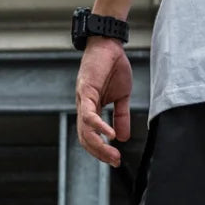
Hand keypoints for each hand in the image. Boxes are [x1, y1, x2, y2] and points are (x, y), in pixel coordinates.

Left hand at [75, 36, 132, 165]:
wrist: (109, 43)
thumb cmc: (113, 66)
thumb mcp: (122, 97)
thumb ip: (121, 117)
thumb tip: (122, 138)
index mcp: (91, 109)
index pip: (91, 136)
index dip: (101, 151)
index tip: (115, 160)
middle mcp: (83, 106)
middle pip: (86, 138)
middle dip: (100, 154)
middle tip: (115, 162)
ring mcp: (83, 99)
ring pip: (85, 130)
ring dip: (99, 146)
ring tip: (113, 155)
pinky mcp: (86, 90)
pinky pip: (89, 114)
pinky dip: (99, 126)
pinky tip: (110, 136)